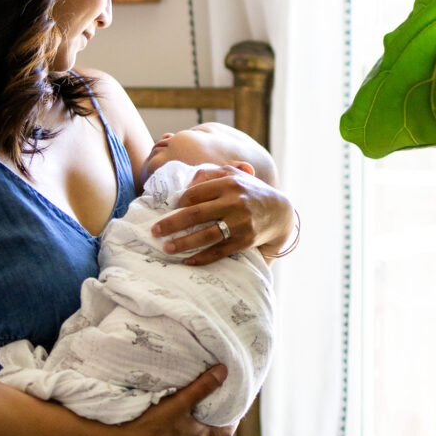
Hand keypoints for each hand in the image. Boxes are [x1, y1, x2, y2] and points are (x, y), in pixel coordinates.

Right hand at [117, 365, 233, 435]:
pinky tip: (169, 419)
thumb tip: (224, 371)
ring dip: (194, 426)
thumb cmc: (155, 423)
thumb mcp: (181, 401)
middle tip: (213, 405)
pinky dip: (178, 429)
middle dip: (212, 422)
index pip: (225, 433)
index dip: (233, 422)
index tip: (236, 411)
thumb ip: (203, 387)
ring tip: (191, 409)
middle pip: (208, 435)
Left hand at [151, 165, 294, 264]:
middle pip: (195, 214)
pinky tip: (187, 261)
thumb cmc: (249, 191)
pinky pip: (219, 251)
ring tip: (167, 248)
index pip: (194, 193)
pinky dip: (202, 258)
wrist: (280, 211)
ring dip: (184, 243)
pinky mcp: (245, 241)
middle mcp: (234, 202)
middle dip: (171, 224)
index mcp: (228, 182)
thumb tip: (185, 184)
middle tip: (155, 231)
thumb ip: (209, 174)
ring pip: (206, 235)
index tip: (167, 210)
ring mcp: (241, 223)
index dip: (177, 203)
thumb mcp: (233, 174)